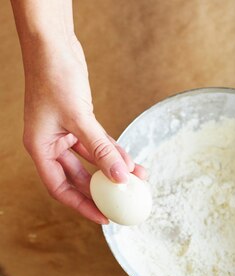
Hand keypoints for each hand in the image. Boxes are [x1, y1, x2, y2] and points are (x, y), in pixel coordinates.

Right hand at [22, 35, 144, 223]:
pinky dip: (114, 152)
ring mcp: (65, 134)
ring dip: (114, 170)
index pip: (61, 189)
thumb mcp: (80, 118)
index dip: (82, 206)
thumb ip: (101, 150)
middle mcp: (50, 145)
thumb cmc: (54, 77)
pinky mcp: (79, 122)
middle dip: (102, 191)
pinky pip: (98, 145)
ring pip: (92, 162)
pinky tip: (132, 161)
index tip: (104, 218)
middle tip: (124, 203)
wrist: (53, 44)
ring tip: (138, 179)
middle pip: (78, 179)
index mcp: (40, 149)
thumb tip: (122, 177)